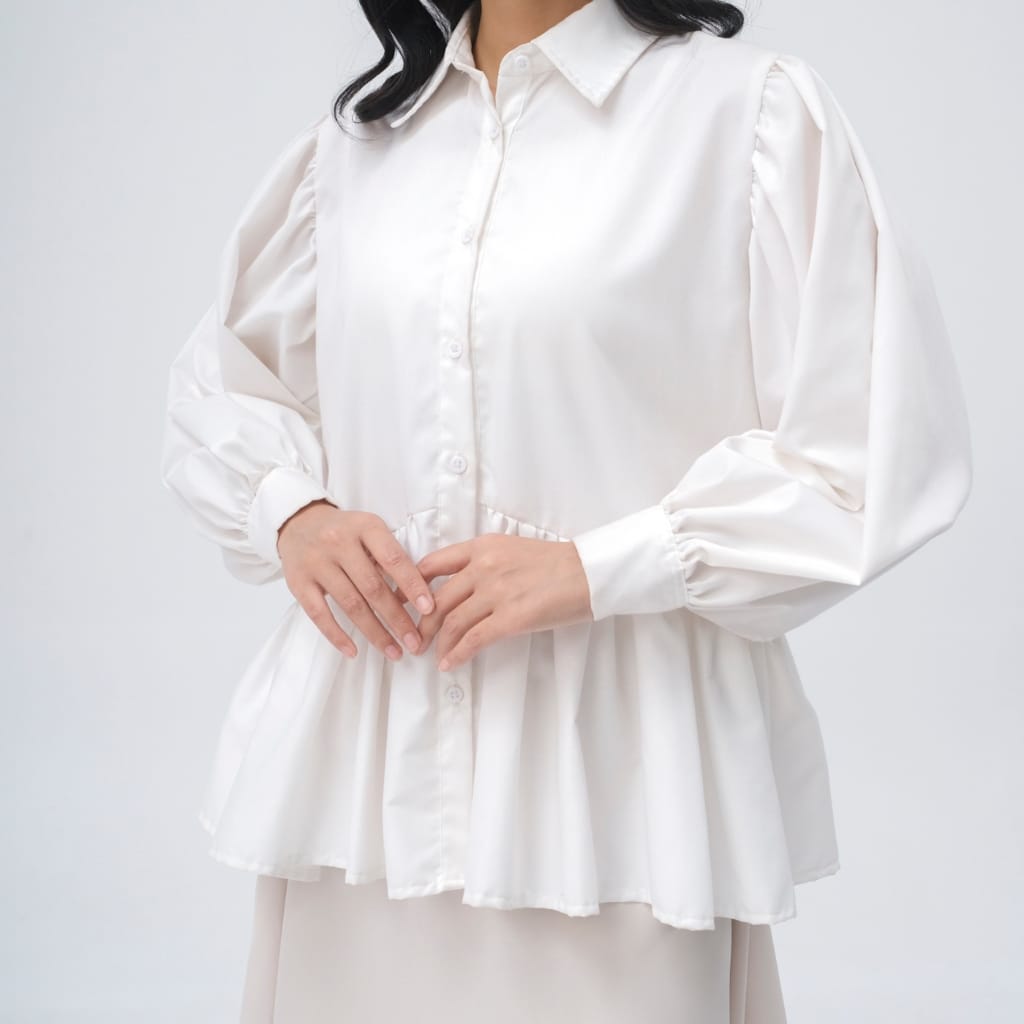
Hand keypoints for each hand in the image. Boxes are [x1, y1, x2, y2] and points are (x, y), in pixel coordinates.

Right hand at [277, 501, 435, 660]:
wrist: (299, 523)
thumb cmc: (345, 532)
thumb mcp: (370, 530)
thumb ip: (390, 556)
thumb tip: (417, 596)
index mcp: (365, 526)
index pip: (394, 559)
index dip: (413, 585)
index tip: (429, 609)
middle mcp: (339, 542)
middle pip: (373, 587)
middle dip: (397, 619)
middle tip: (415, 642)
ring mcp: (317, 563)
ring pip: (350, 604)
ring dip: (374, 632)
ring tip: (393, 651)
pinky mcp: (298, 582)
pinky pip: (319, 614)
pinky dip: (337, 635)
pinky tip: (353, 651)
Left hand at [408, 533, 593, 671]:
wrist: (590, 572)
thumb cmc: (556, 563)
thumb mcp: (513, 550)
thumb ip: (484, 562)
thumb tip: (460, 586)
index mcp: (483, 546)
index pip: (432, 564)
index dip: (410, 586)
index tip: (399, 602)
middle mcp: (484, 567)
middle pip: (437, 598)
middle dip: (422, 623)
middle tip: (415, 638)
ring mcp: (497, 592)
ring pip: (452, 621)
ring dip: (438, 643)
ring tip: (432, 656)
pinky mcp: (512, 618)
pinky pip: (474, 639)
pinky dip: (458, 654)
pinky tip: (450, 664)